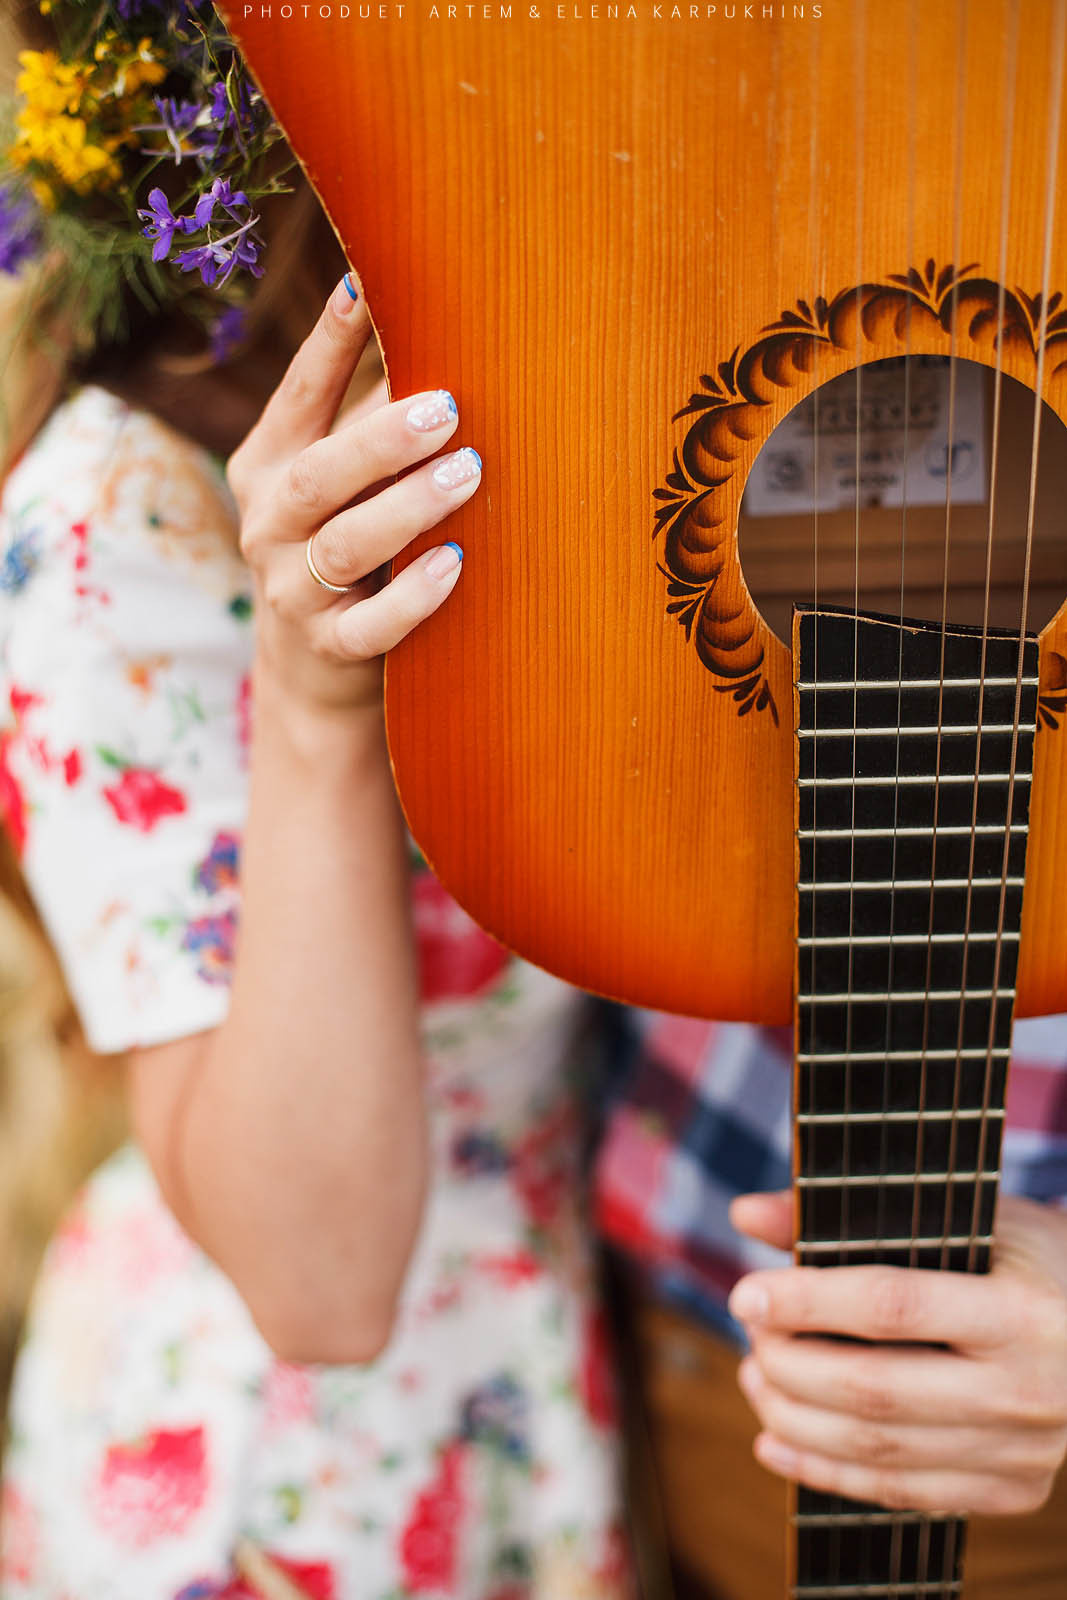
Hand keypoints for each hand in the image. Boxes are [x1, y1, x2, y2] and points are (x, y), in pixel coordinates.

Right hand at [225, 275, 480, 713]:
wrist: (314, 671)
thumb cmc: (348, 546)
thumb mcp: (343, 481)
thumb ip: (369, 418)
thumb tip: (429, 326)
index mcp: (270, 466)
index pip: (298, 396)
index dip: (328, 344)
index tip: (363, 289)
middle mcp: (269, 525)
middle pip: (317, 477)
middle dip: (380, 440)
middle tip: (448, 406)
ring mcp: (292, 591)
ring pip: (343, 547)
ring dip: (407, 507)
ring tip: (468, 471)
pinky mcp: (329, 647)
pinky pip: (370, 625)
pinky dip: (412, 596)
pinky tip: (454, 564)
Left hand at [727, 1189, 1066, 1514]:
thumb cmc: (1025, 1259)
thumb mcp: (966, 1218)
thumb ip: (855, 1215)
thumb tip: (746, 1212)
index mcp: (1021, 1311)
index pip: (894, 1307)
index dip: (809, 1301)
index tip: (747, 1293)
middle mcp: (1026, 1390)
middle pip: (876, 1390)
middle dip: (789, 1364)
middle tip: (749, 1335)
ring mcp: (1021, 1451)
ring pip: (879, 1451)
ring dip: (794, 1419)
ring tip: (754, 1378)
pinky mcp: (1011, 1491)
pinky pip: (901, 1493)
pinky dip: (825, 1473)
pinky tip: (774, 1443)